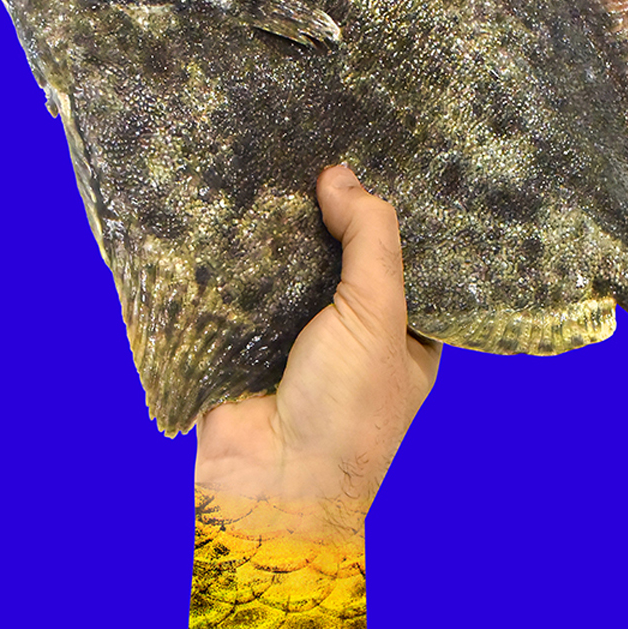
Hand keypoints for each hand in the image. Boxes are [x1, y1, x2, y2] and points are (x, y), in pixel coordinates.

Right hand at [193, 165, 441, 529]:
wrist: (271, 481)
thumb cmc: (347, 410)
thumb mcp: (378, 316)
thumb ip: (370, 240)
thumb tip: (340, 174)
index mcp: (402, 338)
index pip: (400, 264)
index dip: (387, 218)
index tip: (375, 157)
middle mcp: (350, 337)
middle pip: (337, 261)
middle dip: (324, 217)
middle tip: (313, 147)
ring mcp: (292, 341)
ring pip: (284, 272)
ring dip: (274, 233)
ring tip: (267, 162)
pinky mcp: (240, 345)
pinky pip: (235, 292)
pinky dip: (230, 258)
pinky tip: (225, 205)